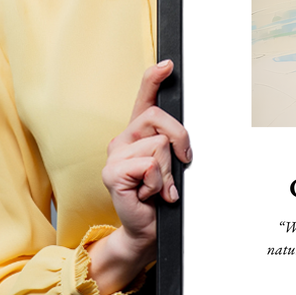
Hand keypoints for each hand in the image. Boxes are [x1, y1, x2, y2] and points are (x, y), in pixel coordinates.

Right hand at [87, 60, 191, 294]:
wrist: (147, 229)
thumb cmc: (160, 196)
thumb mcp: (172, 165)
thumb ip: (173, 145)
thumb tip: (183, 137)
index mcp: (138, 133)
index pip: (144, 98)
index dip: (154, 78)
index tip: (168, 64)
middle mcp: (123, 139)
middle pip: (159, 118)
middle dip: (180, 140)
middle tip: (181, 164)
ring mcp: (114, 155)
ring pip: (159, 145)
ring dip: (168, 171)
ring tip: (159, 187)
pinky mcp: (112, 173)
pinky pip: (149, 165)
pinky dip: (158, 183)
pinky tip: (149, 194)